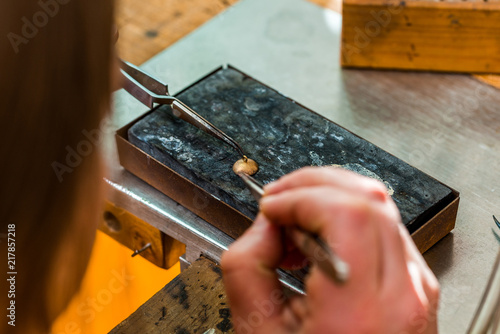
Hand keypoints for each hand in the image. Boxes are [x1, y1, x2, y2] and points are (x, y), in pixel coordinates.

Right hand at [222, 167, 438, 333]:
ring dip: (328, 199)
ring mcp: (416, 286)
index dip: (302, 195)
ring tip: (295, 224)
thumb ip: (246, 265)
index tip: (272, 206)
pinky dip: (345, 218)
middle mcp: (402, 293)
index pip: (346, 212)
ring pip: (379, 205)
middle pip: (368, 197)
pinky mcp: (415, 283)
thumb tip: (264, 226)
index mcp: (361, 309)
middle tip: (280, 202)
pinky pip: (383, 227)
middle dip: (313, 185)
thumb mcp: (259, 330)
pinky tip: (319, 239)